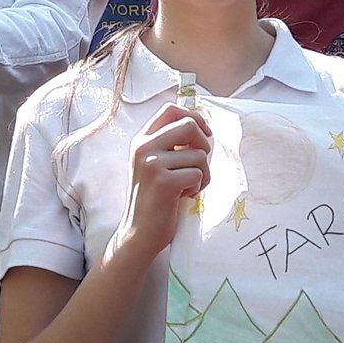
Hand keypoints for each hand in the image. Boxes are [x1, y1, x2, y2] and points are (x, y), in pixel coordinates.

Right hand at [119, 102, 211, 252]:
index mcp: (142, 140)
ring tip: (188, 187)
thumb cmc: (154, 199)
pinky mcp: (164, 181)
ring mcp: (152, 163)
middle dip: (204, 144)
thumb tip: (202, 126)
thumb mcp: (154, 164)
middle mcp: (144, 147)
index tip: (204, 133)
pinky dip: (198, 188)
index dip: (195, 116)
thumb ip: (170, 145)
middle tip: (200, 164)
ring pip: (199, 154)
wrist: (139, 232)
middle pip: (189, 125)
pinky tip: (183, 196)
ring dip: (203, 174)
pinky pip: (198, 174)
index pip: (171, 109)